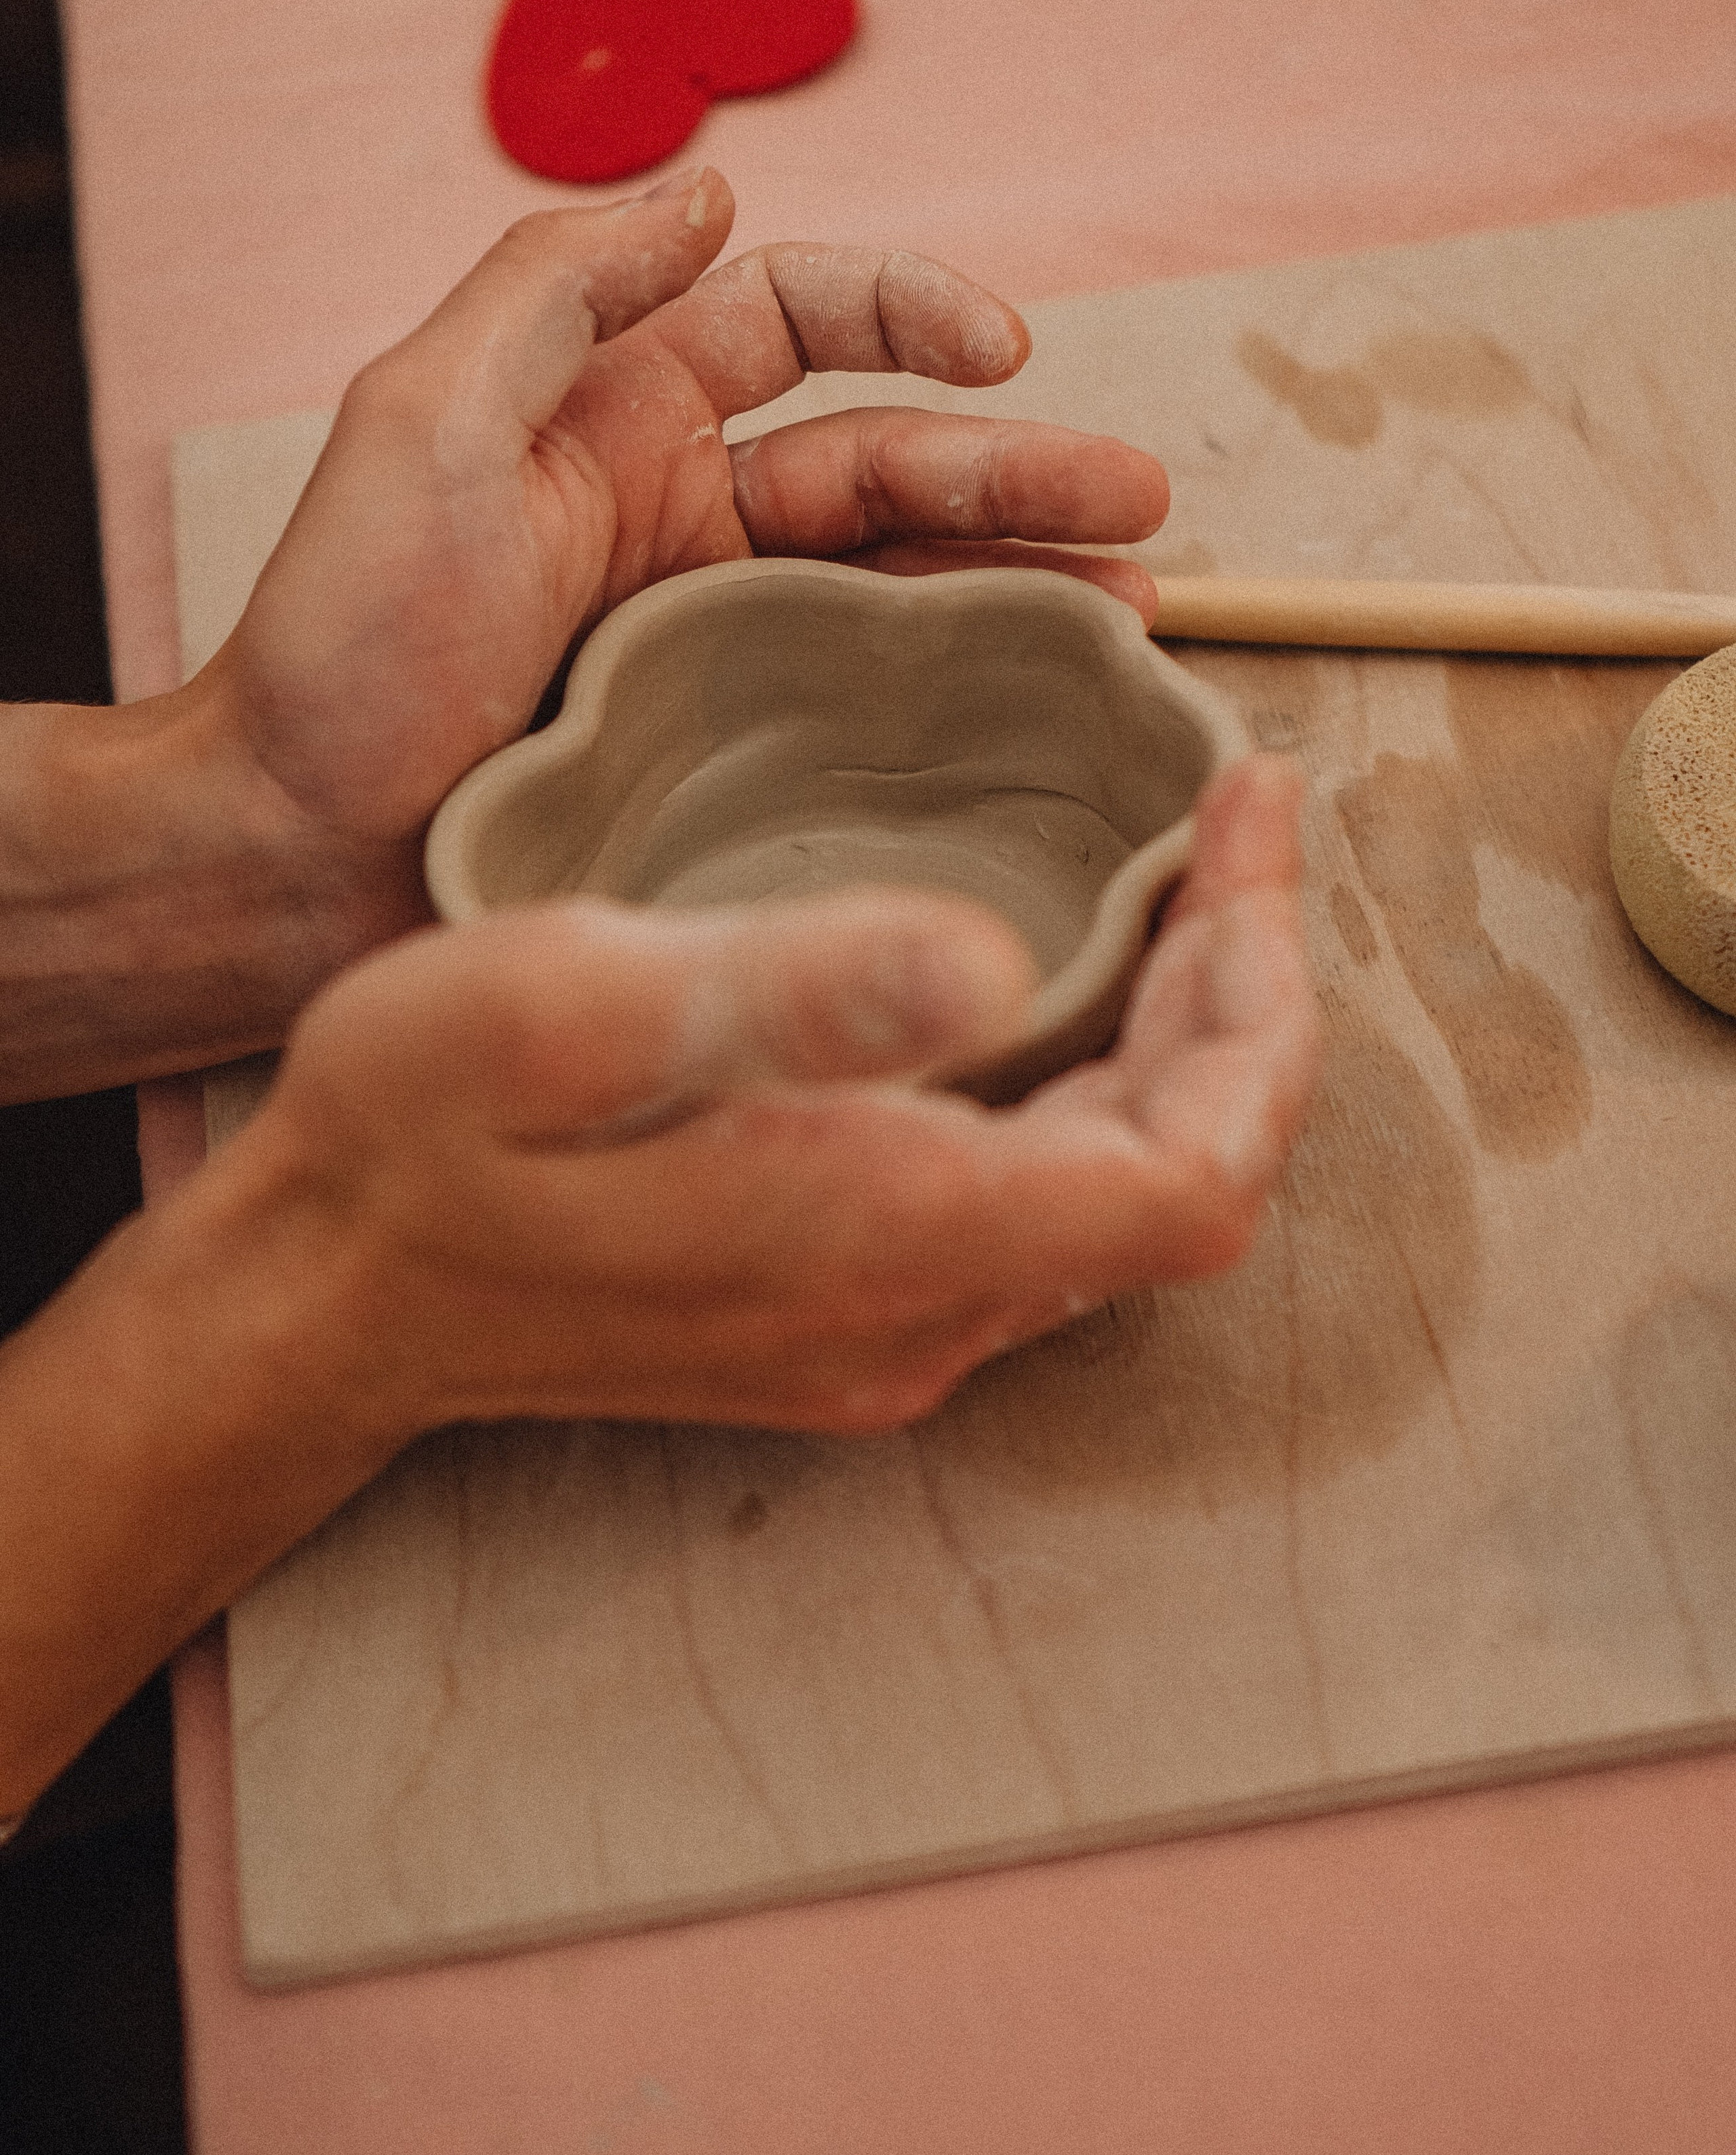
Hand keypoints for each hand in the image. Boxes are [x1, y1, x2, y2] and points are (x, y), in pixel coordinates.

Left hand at [213, 167, 1170, 884]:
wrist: (283, 862)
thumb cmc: (336, 652)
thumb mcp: (419, 423)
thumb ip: (553, 287)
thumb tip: (702, 186)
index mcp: (613, 416)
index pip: (791, 320)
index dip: (905, 309)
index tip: (1002, 345)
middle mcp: (678, 515)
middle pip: (884, 459)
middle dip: (1016, 465)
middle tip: (1140, 496)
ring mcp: (712, 639)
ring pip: (898, 581)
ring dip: (1020, 576)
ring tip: (1136, 602)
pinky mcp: (728, 753)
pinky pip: (869, 701)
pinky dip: (961, 689)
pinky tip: (1045, 696)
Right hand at [244, 756, 1317, 1438]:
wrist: (321, 1293)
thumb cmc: (414, 1137)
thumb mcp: (564, 1007)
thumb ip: (782, 989)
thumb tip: (991, 956)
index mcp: (880, 1229)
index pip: (1195, 1166)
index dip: (1264, 1002)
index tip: (1249, 830)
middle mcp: (920, 1312)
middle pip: (1190, 1176)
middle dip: (1243, 994)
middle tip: (1231, 827)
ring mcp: (892, 1327)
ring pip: (1127, 1192)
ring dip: (1183, 1037)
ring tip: (1181, 881)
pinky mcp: (854, 1310)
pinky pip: (1047, 1203)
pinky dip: (1099, 1082)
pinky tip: (1060, 980)